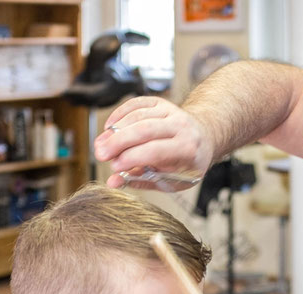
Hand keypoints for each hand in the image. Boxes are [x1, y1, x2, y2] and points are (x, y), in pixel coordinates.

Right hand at [93, 96, 214, 188]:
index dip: (132, 158)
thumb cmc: (185, 163)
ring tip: (100, 145)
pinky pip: (135, 104)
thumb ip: (141, 180)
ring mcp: (170, 111)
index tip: (114, 167)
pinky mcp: (159, 102)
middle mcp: (181, 125)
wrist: (202, 138)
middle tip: (100, 154)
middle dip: (118, 142)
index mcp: (187, 147)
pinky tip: (109, 128)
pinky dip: (119, 114)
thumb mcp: (170, 179)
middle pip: (144, 129)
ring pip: (137, 115)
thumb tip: (113, 182)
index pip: (155, 150)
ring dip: (115, 130)